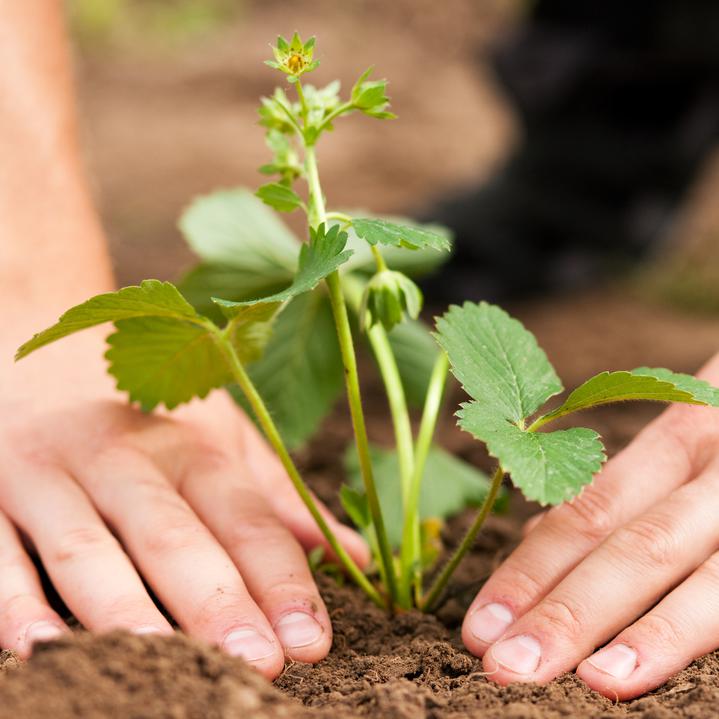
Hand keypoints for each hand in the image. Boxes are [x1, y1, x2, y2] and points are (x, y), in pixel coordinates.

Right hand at [0, 328, 367, 678]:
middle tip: (260, 664)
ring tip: (164, 666)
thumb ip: (278, 499)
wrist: (35, 352)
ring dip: (125, 607)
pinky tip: (44, 650)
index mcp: (191, 446)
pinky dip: (15, 602)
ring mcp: (50, 474)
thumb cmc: (145, 413)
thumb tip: (356, 555)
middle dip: (216, 600)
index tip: (313, 641)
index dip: (281, 579)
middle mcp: (124, 458)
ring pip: (87, 547)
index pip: (245, 517)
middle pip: (173, 534)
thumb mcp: (218, 438)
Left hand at [462, 354, 718, 699]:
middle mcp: (717, 474)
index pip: (587, 512)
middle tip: (505, 665)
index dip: (530, 571)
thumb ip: (617, 491)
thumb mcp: (681, 447)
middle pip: (632, 547)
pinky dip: (694, 627)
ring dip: (643, 632)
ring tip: (589, 681)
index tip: (479, 626)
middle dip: (566, 611)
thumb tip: (534, 538)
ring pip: (701, 575)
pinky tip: (659, 663)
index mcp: (677, 444)